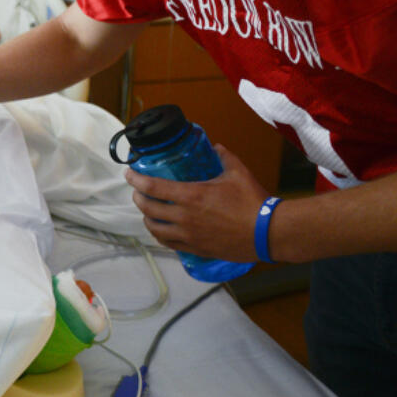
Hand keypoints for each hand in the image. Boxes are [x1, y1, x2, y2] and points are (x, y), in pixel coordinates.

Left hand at [125, 145, 269, 261]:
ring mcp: (188, 235)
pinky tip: (161, 230)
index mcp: (191, 196)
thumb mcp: (237, 173)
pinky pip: (169, 243)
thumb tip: (216, 147)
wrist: (268, 233)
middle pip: (148, 208)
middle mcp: (184, 217)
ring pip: (155, 229)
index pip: (152, 187)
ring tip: (147, 211)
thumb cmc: (253, 202)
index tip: (129, 174)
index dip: (136, 180)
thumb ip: (224, 157)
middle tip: (138, 192)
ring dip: (147, 218)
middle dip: (138, 198)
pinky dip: (160, 235)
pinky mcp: (196, 248)